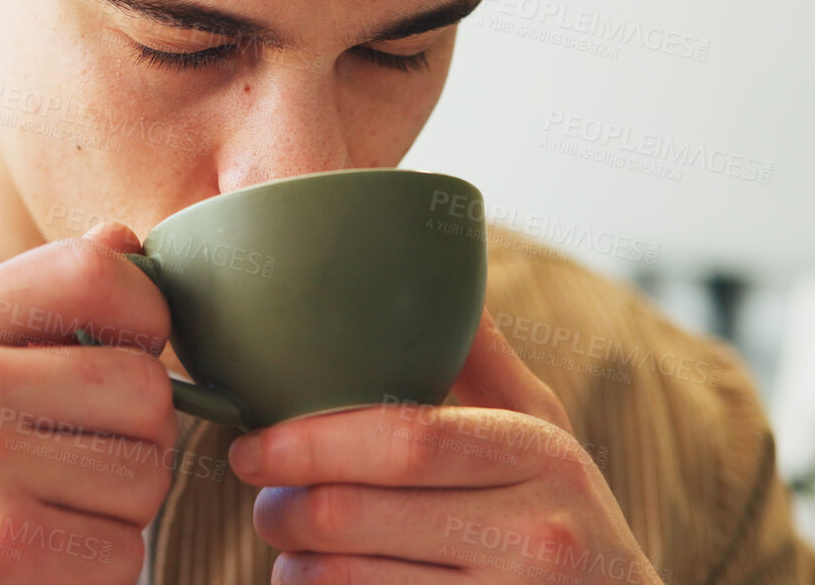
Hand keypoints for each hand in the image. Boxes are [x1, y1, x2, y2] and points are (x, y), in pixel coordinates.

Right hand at [0, 222, 177, 584]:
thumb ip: (25, 304)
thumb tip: (125, 241)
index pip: (91, 273)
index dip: (145, 311)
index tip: (131, 351)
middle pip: (142, 384)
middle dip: (140, 430)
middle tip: (91, 455)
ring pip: (146, 474)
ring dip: (122, 507)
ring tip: (57, 509)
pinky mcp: (1, 553)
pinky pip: (123, 551)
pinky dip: (99, 567)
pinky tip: (43, 560)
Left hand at [229, 309, 662, 583]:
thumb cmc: (563, 517)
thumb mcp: (545, 432)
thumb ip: (482, 358)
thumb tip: (428, 261)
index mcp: (541, 454)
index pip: (405, 439)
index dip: (311, 441)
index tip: (252, 444)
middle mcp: (532, 534)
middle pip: (354, 515)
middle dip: (282, 508)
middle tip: (264, 501)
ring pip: (343, 580)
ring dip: (292, 566)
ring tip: (291, 548)